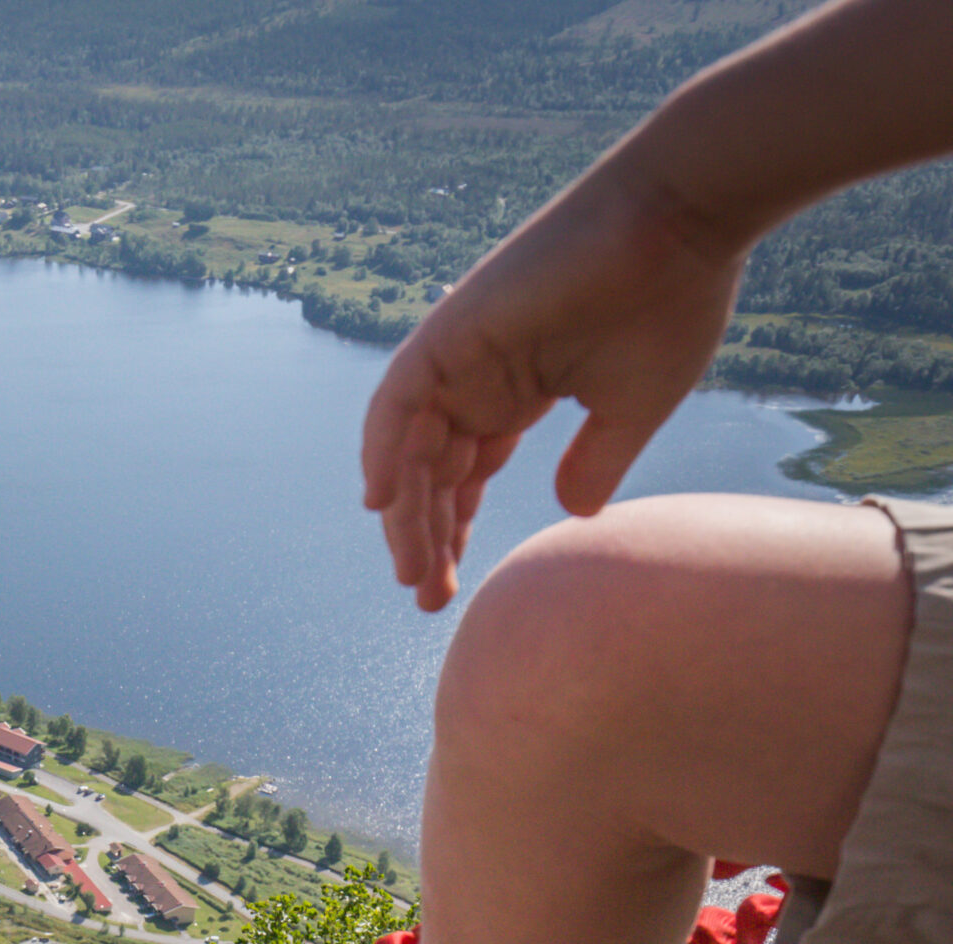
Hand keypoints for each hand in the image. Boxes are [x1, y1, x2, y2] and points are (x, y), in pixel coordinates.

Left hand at [360, 161, 749, 610]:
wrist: (684, 221)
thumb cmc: (670, 304)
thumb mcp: (630, 410)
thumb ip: (593, 463)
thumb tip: (569, 514)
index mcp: (512, 395)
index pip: (463, 476)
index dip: (451, 532)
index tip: (449, 590)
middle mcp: (475, 378)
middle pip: (429, 472)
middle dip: (424, 538)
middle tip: (428, 598)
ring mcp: (458, 354)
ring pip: (409, 447)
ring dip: (406, 512)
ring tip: (412, 573)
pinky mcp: (451, 329)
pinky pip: (398, 399)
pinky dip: (383, 447)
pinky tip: (382, 504)